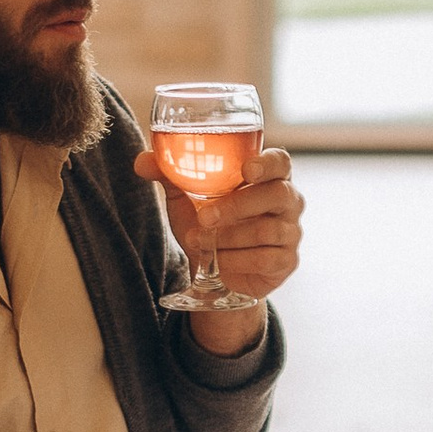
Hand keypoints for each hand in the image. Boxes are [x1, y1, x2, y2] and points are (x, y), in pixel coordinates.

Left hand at [135, 143, 302, 338]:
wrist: (217, 270)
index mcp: (268, 177)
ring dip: (228, 238)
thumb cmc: (209, 224)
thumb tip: (141, 161)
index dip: (268, 163)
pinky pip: (266, 258)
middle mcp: (287, 201)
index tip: (246, 169)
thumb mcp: (186, 199)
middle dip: (238, 206)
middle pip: (277, 194)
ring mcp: (291, 232)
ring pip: (268, 230)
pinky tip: (218, 262)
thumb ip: (169, 175)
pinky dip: (236, 260)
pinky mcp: (287, 261)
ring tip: (202, 242)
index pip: (280, 162)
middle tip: (205, 217)